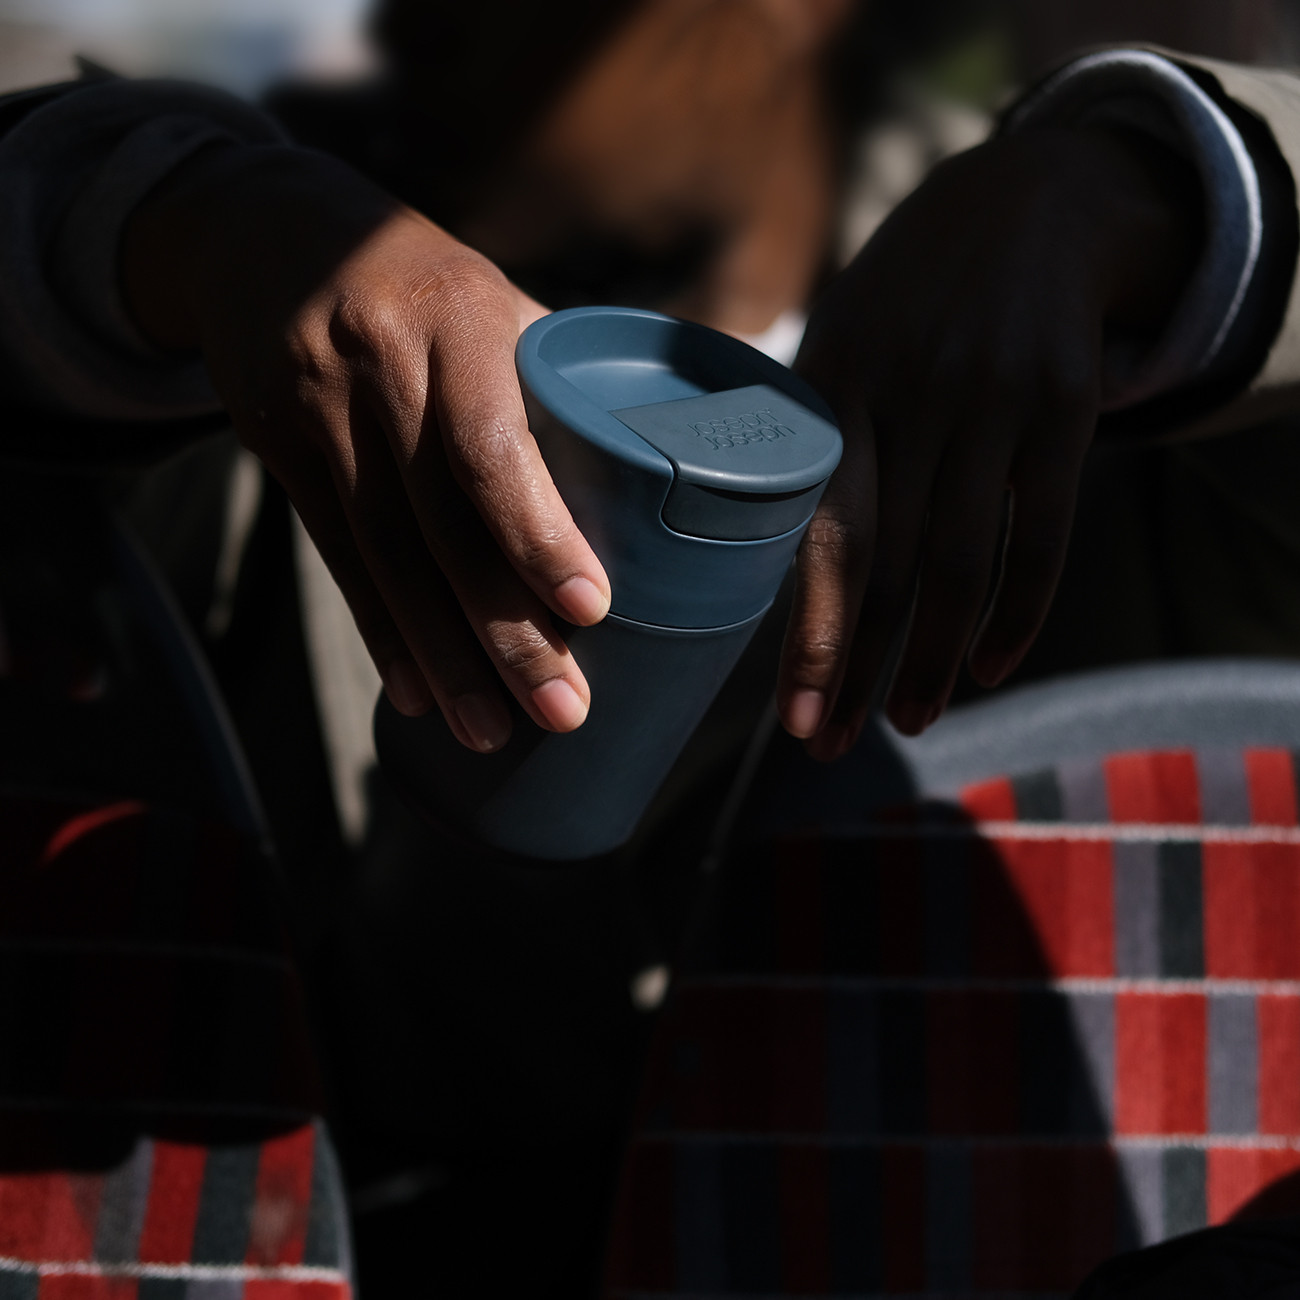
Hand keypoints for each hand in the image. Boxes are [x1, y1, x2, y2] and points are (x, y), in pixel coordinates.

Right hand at [122, 144, 610, 752]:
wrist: (268, 236)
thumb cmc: (424, 284)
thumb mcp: (491, 300)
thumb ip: (558, 380)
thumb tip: (662, 463)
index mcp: (459, 318)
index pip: (494, 444)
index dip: (538, 533)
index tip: (591, 609)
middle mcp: (383, 364)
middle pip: (442, 523)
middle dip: (503, 628)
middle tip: (560, 709)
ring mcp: (320, 410)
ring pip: (387, 556)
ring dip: (443, 656)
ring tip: (492, 731)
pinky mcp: (281, 450)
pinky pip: (336, 557)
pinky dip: (381, 632)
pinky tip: (416, 694)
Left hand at [778, 126, 1200, 755]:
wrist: (1025, 204)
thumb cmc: (902, 305)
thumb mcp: (833, 343)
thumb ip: (796, 439)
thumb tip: (735, 552)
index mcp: (832, 384)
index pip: (820, 534)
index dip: (813, 636)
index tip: (794, 719)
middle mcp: (912, 394)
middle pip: (888, 566)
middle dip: (860, 670)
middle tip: (832, 745)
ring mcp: (993, 400)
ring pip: (964, 566)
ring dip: (934, 659)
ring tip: (911, 718)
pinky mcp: (1064, 407)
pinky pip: (1045, 537)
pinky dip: (1020, 614)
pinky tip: (989, 666)